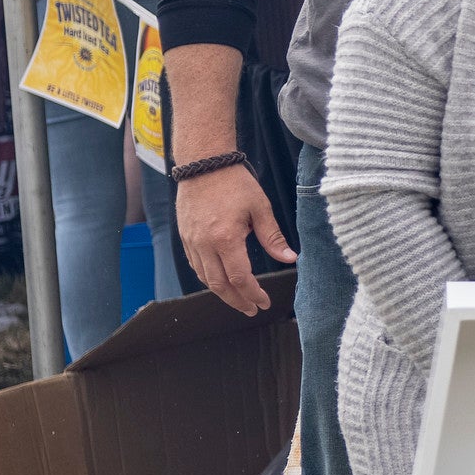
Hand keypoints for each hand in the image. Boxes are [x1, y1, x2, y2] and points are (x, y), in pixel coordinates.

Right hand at [177, 162, 293, 316]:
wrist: (203, 164)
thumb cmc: (235, 183)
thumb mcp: (260, 208)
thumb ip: (273, 237)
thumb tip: (290, 259)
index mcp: (225, 238)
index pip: (239, 277)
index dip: (252, 294)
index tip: (264, 303)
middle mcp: (204, 244)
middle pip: (218, 284)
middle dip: (236, 300)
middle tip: (251, 310)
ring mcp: (191, 241)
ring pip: (204, 277)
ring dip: (221, 292)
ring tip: (238, 299)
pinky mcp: (185, 236)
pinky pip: (195, 265)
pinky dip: (208, 277)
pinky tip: (220, 281)